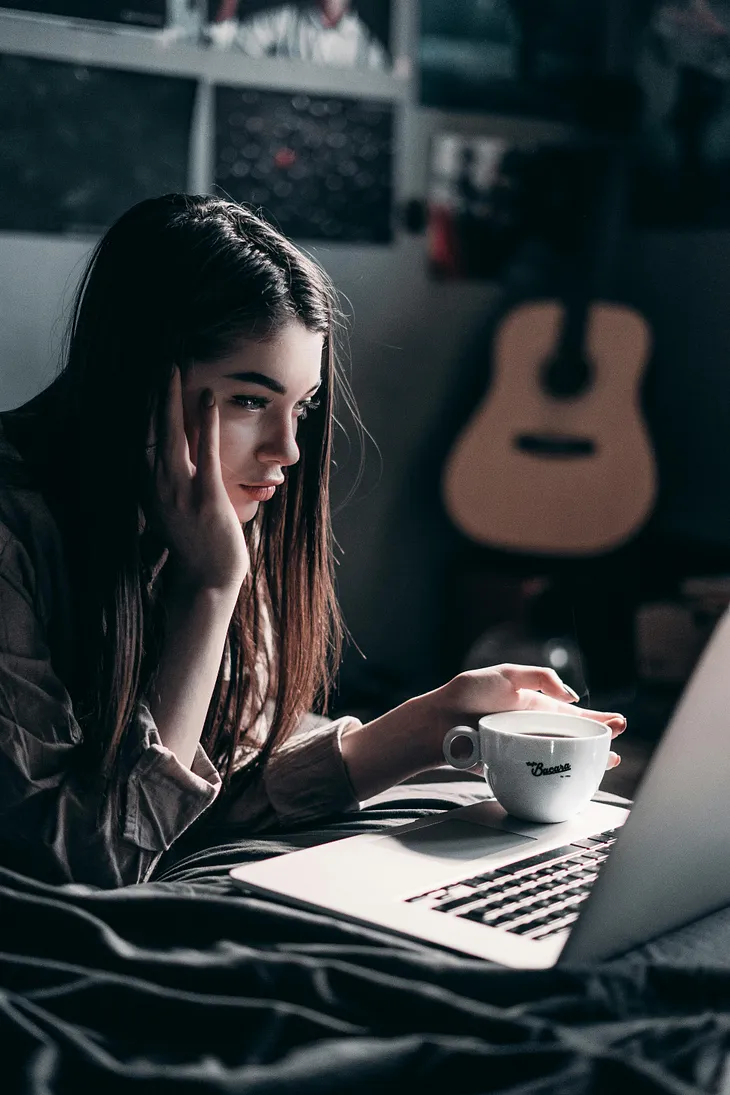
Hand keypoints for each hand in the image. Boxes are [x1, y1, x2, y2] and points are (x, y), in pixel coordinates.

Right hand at [146, 366, 249, 592]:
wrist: (206, 581)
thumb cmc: (193, 546)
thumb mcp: (169, 511)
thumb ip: (163, 485)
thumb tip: (164, 461)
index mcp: (147, 489)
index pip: (138, 439)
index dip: (138, 408)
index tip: (140, 381)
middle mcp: (156, 487)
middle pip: (148, 430)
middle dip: (150, 394)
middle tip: (156, 361)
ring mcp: (180, 492)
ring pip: (171, 435)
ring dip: (171, 399)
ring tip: (173, 368)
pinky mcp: (205, 497)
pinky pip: (204, 453)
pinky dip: (206, 423)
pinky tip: (209, 399)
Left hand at [434, 664, 625, 770]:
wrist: (437, 721)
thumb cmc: (468, 694)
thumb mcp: (507, 674)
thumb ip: (540, 678)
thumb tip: (571, 697)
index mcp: (533, 706)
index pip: (571, 714)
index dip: (596, 719)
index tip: (618, 723)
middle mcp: (532, 729)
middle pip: (572, 737)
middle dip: (598, 740)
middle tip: (619, 743)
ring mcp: (523, 749)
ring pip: (560, 757)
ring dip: (585, 761)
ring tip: (607, 762)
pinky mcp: (511, 766)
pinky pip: (539, 774)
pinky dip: (558, 777)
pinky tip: (574, 780)